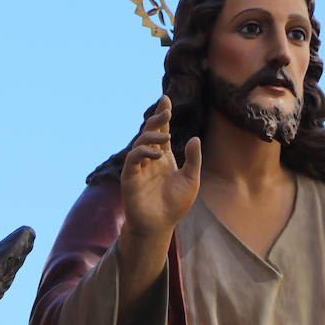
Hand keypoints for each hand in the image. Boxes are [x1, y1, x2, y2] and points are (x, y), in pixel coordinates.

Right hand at [119, 95, 201, 242]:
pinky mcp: (130, 177)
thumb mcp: (191, 179)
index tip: (166, 99)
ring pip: (140, 143)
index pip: (162, 131)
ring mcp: (138, 167)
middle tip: (166, 111)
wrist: (160, 225)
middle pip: (150, 132)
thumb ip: (193, 159)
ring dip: (151, 135)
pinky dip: (143, 152)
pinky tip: (156, 153)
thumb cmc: (175, 204)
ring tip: (164, 135)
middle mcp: (149, 159)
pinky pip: (133, 159)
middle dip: (156, 119)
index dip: (163, 115)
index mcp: (163, 157)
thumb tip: (194, 138)